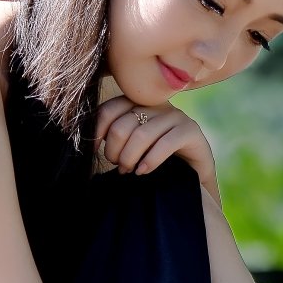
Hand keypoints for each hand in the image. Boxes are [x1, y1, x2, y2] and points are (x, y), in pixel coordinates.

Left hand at [93, 96, 216, 198]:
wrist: (193, 178)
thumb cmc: (156, 163)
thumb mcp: (132, 148)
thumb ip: (114, 139)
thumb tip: (89, 144)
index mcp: (139, 104)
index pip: (110, 108)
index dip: (97, 131)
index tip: (95, 151)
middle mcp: (157, 105)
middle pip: (123, 124)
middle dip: (114, 150)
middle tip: (118, 166)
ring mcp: (176, 116)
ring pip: (142, 134)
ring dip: (129, 158)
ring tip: (128, 171)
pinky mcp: (191, 131)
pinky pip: (165, 143)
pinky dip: (150, 160)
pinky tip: (143, 172)